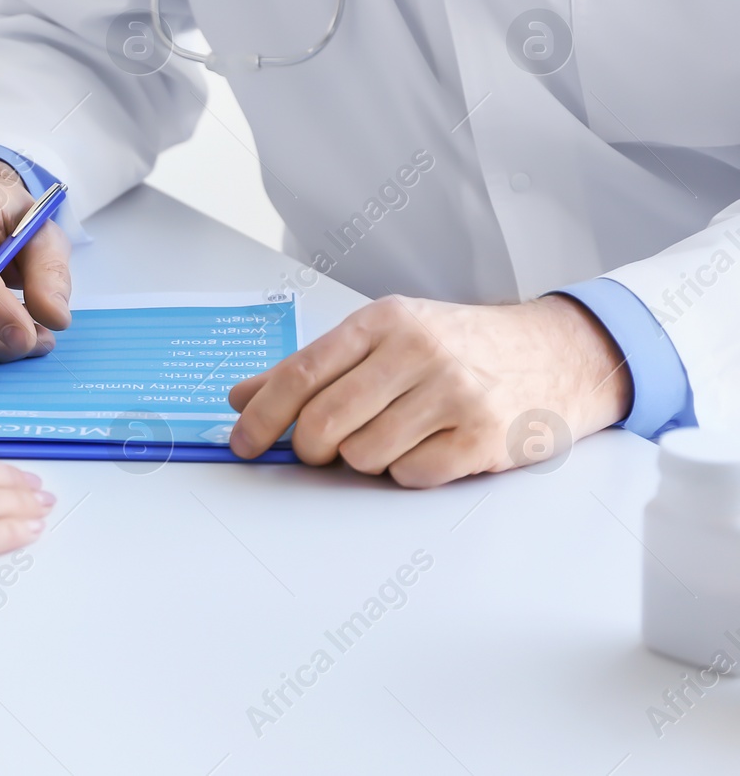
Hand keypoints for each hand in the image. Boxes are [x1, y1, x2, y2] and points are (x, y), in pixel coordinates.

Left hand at [227, 294, 631, 486]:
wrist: (556, 354)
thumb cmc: (459, 346)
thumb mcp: (386, 337)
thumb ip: (313, 367)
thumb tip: (242, 396)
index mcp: (383, 322)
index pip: (300, 374)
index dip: (262, 416)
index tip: (242, 443)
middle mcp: (417, 352)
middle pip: (324, 422)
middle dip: (308, 448)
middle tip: (319, 449)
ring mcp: (454, 394)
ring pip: (362, 455)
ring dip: (362, 459)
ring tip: (390, 436)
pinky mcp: (483, 438)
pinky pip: (409, 476)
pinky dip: (405, 472)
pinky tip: (426, 447)